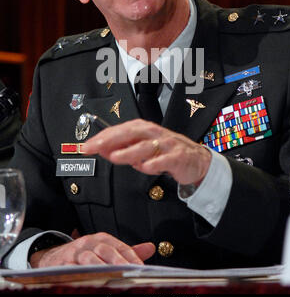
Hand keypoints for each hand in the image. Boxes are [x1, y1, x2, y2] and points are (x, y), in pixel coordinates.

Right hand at [30, 232, 154, 267]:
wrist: (54, 257)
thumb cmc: (85, 254)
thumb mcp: (106, 249)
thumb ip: (127, 251)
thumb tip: (150, 248)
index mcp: (102, 239)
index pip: (120, 246)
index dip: (131, 257)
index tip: (141, 268)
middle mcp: (89, 243)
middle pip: (105, 250)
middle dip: (117, 261)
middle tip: (128, 272)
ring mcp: (75, 253)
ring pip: (89, 259)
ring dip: (100, 267)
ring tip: (111, 277)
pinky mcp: (63, 265)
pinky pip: (73, 270)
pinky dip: (81, 274)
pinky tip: (90, 280)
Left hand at [82, 119, 211, 185]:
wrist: (195, 160)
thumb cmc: (166, 152)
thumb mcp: (142, 149)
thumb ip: (123, 149)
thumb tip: (102, 149)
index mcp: (143, 129)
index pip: (119, 129)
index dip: (102, 137)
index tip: (88, 145)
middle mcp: (154, 133)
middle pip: (130, 133)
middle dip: (111, 140)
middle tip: (95, 147)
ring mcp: (166, 144)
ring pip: (145, 146)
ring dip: (129, 151)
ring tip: (115, 157)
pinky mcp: (178, 156)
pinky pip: (165, 159)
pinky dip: (154, 163)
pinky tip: (145, 167)